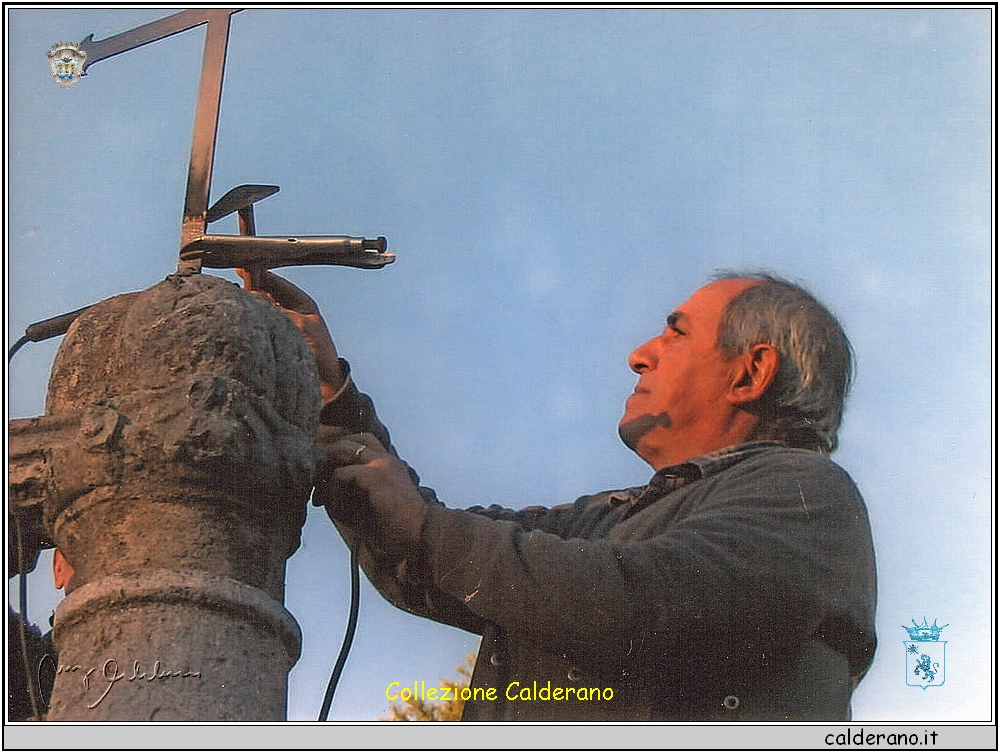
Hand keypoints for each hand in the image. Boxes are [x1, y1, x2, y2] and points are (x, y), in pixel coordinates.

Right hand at [236, 269, 344, 401]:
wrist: (326, 385)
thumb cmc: (321, 354)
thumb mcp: (301, 324)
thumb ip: (277, 309)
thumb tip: (253, 295)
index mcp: (301, 303)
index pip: (276, 282)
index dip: (259, 273)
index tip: (240, 266)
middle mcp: (290, 313)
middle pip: (264, 296)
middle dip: (248, 290)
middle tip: (230, 286)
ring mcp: (281, 327)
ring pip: (260, 312)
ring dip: (248, 308)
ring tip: (230, 302)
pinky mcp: (274, 343)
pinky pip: (258, 329)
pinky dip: (248, 325)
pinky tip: (236, 323)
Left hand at [315, 431, 428, 551]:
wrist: (421, 535)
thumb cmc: (399, 529)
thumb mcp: (372, 507)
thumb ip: (352, 495)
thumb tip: (325, 493)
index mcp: (389, 465)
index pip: (360, 444)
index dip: (340, 456)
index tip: (327, 479)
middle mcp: (385, 459)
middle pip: (348, 440)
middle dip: (328, 457)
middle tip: (319, 482)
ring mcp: (381, 464)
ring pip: (341, 449)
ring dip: (326, 471)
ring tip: (323, 496)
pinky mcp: (375, 475)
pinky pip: (341, 474)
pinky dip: (333, 492)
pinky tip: (339, 510)